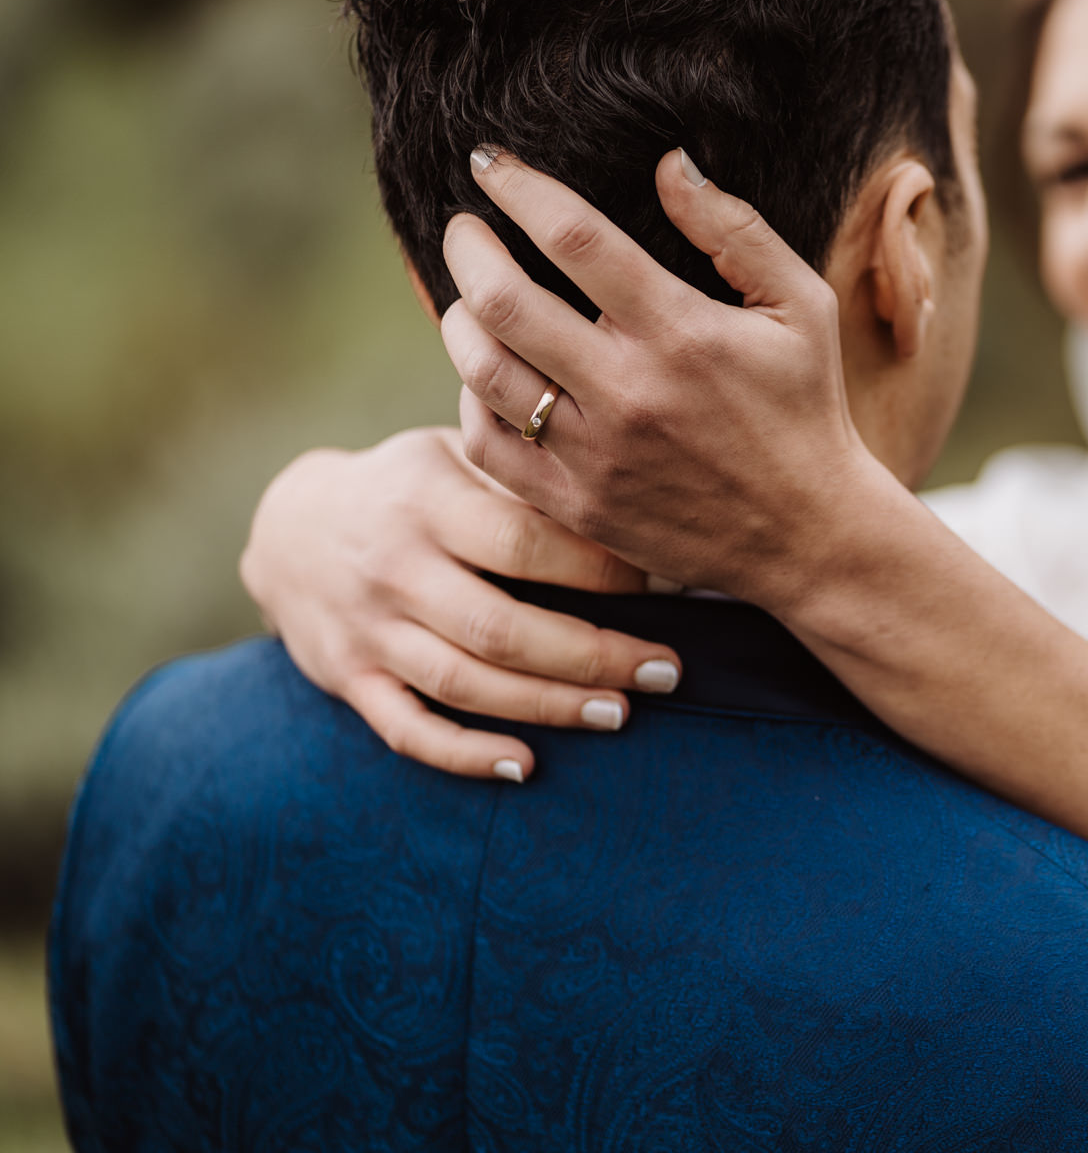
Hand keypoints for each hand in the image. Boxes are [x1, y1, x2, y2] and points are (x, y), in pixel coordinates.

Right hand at [240, 427, 682, 780]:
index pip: (523, 543)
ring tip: (620, 713)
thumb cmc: (406, 487)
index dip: (599, 570)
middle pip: (501, 627)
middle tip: (665, 671)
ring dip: (548, 706)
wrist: (290, 526)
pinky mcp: (349, 679)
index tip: (664, 586)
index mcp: (426, 502)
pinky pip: (407, 730)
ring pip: (465, 684)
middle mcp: (393, 568)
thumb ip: (521, 478)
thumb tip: (628, 504)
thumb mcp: (452, 455)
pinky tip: (525, 764)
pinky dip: (464, 755)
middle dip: (593, 655)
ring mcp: (368, 630)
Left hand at [441, 148, 894, 609]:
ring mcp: (597, 454)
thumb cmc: (804, 409)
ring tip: (467, 299)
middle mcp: (630, 391)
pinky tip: (489, 377)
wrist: (808, 536)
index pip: (574, 238)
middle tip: (463, 230)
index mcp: (683, 332)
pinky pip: (489, 444)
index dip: (518, 188)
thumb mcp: (802, 308)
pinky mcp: (578, 504)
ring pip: (483, 371)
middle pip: (505, 301)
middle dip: (467, 248)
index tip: (488, 162)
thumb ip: (737, 231)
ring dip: (459, 320)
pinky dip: (471, 400)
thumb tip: (669, 162)